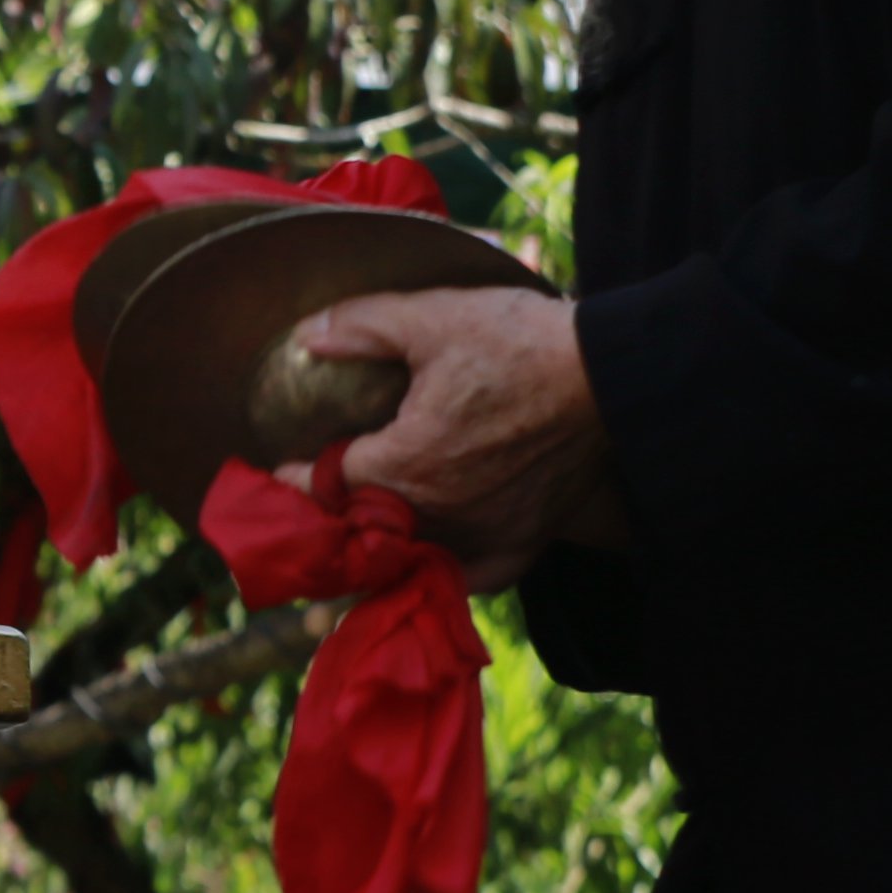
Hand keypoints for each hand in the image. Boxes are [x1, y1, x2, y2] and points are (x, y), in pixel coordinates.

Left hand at [290, 286, 609, 589]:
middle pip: (365, 532)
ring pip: (414, 558)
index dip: (295, 480)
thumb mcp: (432, 317)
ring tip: (362, 535)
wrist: (612, 375)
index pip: (326, 486)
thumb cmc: (520, 342)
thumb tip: (305, 338)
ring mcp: (486, 533)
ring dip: (384, 550)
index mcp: (405, 463)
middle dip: (334, 518)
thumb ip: (362, 326)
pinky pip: (474, 576)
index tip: (278, 474)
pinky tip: (432, 558)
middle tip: (314, 506)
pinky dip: (448, 569)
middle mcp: (441, 512)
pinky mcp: (528, 541)